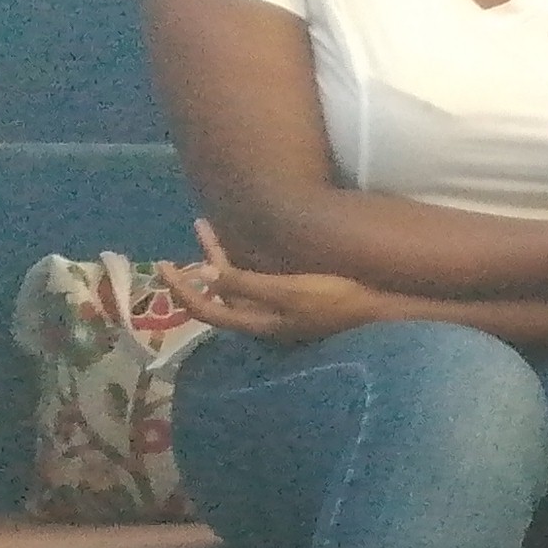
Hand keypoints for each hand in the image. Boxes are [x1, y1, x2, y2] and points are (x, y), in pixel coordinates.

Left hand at [167, 219, 378, 345]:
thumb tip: (203, 274)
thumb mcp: (289, 290)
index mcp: (256, 320)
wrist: (385, 310)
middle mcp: (262, 319)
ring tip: (214, 227)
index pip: (205, 308)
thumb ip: (246, 283)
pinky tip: (245, 245)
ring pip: (238, 286)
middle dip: (202, 263)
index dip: (180, 288)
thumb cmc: (339, 299)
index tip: (162, 263)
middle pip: (219, 294)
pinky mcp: (296, 300)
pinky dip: (243, 263)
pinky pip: (256, 282)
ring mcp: (279, 311)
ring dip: (223, 258)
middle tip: (199, 226)